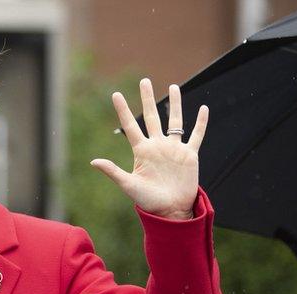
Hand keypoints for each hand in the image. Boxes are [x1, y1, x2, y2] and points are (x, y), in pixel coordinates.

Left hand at [91, 78, 208, 219]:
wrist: (171, 210)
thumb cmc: (148, 201)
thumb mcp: (129, 185)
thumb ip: (113, 171)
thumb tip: (93, 162)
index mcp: (142, 151)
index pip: (130, 126)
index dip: (123, 110)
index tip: (115, 94)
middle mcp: (157, 146)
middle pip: (152, 116)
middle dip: (147, 99)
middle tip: (144, 80)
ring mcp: (174, 149)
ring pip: (174, 121)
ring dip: (174, 104)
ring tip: (174, 86)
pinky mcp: (189, 156)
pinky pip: (196, 136)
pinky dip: (200, 123)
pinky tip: (203, 109)